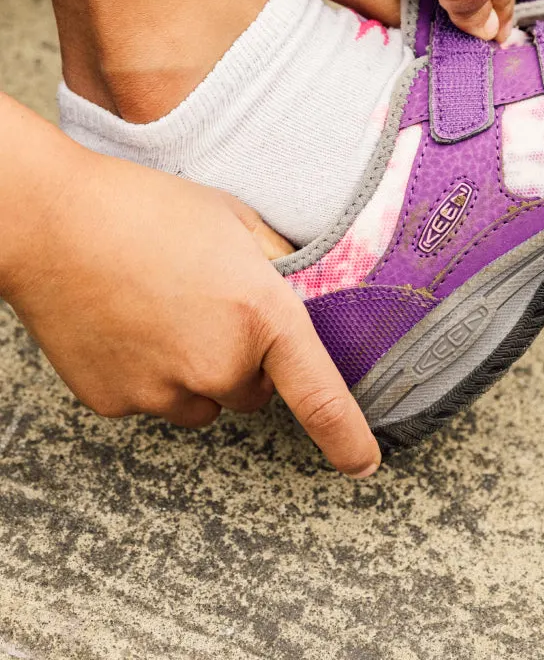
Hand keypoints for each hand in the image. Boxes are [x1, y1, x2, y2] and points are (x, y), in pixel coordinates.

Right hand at [2, 148, 380, 477]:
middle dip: (245, 362)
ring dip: (198, 373)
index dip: (348, 438)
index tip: (363, 463)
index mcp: (262, 316)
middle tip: (210, 308)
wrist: (52, 222)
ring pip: (204, 402)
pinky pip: (154, 401)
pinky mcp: (117, 403)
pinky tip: (129, 325)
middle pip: (254, 391)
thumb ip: (277, 262)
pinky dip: (150, 375)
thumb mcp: (235, 218)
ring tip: (164, 312)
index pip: (321, 396)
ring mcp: (164, 391)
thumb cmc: (145, 208)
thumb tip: (300, 286)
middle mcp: (219, 365)